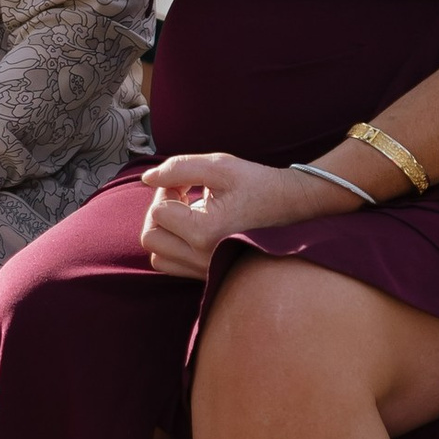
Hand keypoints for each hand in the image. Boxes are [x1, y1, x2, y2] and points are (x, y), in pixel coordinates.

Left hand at [137, 150, 340, 279]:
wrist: (291, 206)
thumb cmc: (257, 184)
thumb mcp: (220, 166)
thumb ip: (178, 168)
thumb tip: (147, 178)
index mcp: (206, 232)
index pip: (158, 212)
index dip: (166, 190)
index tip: (186, 184)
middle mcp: (204, 258)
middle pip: (151, 237)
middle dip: (159, 211)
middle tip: (182, 196)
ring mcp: (206, 269)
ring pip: (157, 255)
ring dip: (164, 230)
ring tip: (186, 212)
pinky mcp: (208, 273)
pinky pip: (171, 265)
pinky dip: (172, 245)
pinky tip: (192, 227)